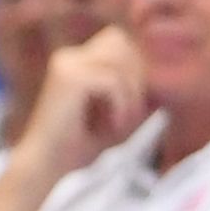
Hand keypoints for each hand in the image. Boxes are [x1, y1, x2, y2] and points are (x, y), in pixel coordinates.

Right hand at [22, 28, 149, 179]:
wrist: (45, 168)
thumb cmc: (78, 146)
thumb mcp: (117, 115)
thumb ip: (137, 94)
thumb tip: (164, 78)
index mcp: (73, 61)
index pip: (118, 42)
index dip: (133, 68)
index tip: (133, 106)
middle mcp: (66, 57)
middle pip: (120, 43)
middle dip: (134, 75)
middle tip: (131, 112)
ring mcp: (65, 65)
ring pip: (120, 60)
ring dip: (131, 93)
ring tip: (124, 121)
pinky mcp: (68, 79)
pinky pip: (112, 81)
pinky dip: (121, 105)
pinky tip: (113, 126)